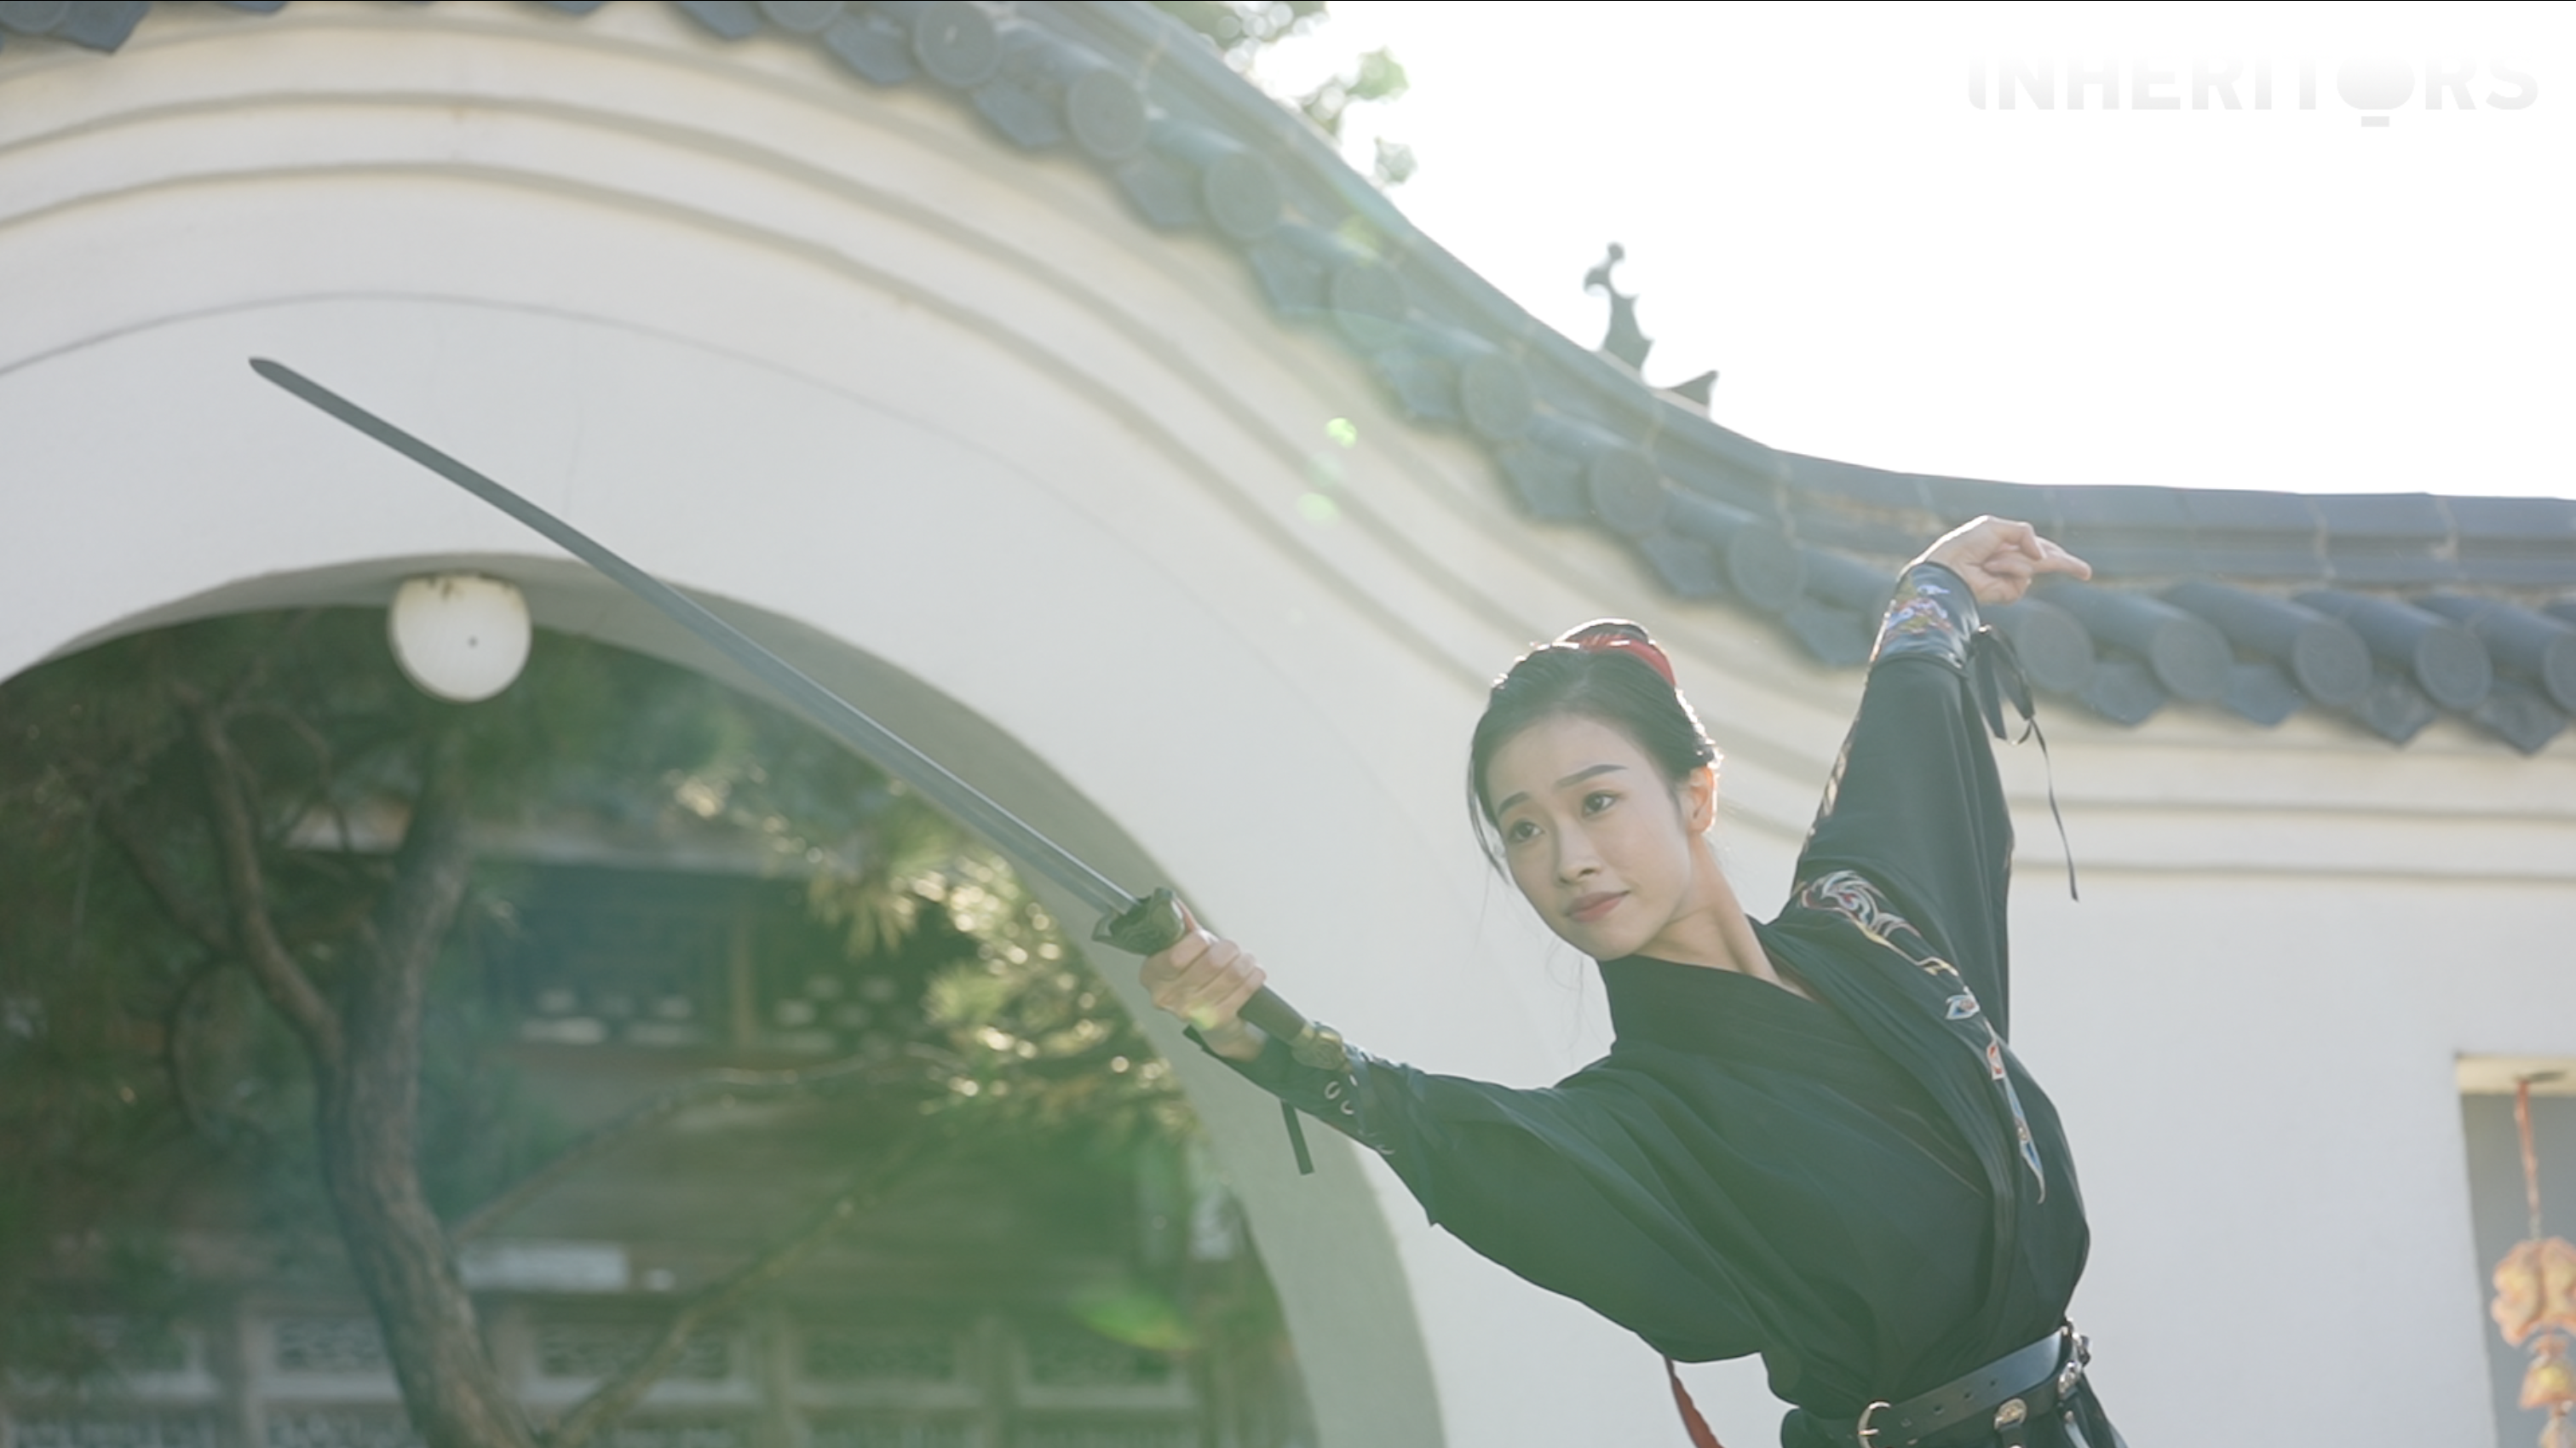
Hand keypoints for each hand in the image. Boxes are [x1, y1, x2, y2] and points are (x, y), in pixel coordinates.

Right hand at [1139, 904, 1268, 1060]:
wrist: (1208, 1019)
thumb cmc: (1193, 978)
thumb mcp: (1183, 951)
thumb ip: (1181, 928)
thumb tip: (1176, 905)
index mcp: (1152, 974)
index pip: (1176, 956)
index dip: (1199, 942)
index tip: (1205, 938)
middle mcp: (1167, 997)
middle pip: (1211, 963)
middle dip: (1227, 949)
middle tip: (1230, 948)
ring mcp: (1192, 1012)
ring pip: (1232, 974)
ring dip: (1244, 961)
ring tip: (1244, 959)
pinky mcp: (1217, 1020)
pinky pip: (1245, 989)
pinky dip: (1254, 976)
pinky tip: (1252, 973)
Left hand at [1915, 516, 2091, 605]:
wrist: (1949, 568)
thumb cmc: (1966, 544)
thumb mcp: (1995, 525)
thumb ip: (2024, 533)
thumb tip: (2041, 555)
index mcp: (2007, 543)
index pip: (2037, 547)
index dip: (2053, 551)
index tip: (2067, 559)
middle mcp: (2011, 560)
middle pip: (2046, 562)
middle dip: (2066, 565)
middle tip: (2085, 572)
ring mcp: (2010, 576)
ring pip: (2033, 566)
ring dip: (2014, 560)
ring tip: (1990, 561)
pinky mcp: (2008, 591)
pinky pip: (2022, 578)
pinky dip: (2009, 570)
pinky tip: (1990, 571)